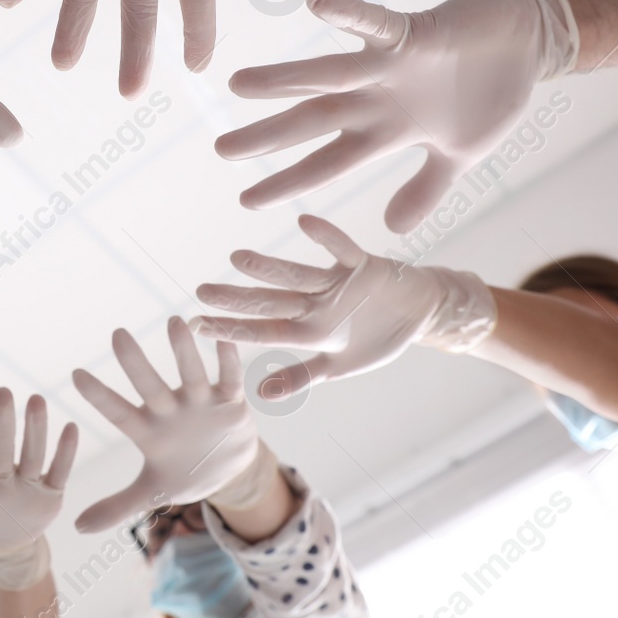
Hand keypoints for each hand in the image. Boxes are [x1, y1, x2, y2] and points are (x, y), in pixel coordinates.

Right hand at [0, 389, 77, 557]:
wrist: (9, 555)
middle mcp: (4, 493)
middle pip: (4, 454)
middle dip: (3, 425)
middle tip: (2, 392)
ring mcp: (31, 494)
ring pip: (35, 458)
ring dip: (37, 429)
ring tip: (35, 399)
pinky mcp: (53, 496)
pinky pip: (62, 471)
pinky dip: (67, 451)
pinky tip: (71, 425)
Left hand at [71, 317, 257, 532]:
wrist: (229, 468)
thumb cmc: (183, 473)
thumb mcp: (152, 493)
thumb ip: (116, 506)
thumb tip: (77, 528)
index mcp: (149, 431)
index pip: (119, 413)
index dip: (99, 397)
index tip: (75, 375)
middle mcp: (171, 410)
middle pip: (150, 385)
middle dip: (135, 363)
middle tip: (117, 334)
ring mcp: (201, 402)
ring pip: (190, 372)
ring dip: (184, 350)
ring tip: (175, 321)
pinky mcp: (231, 400)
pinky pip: (230, 376)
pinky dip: (228, 358)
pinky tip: (223, 335)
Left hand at [192, 215, 496, 396]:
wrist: (420, 313)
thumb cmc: (375, 339)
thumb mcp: (337, 367)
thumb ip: (300, 377)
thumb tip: (260, 395)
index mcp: (309, 331)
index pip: (263, 329)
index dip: (232, 328)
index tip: (197, 325)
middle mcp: (316, 305)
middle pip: (271, 301)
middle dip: (238, 299)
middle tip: (201, 291)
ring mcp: (337, 284)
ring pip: (297, 275)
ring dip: (270, 268)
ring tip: (237, 259)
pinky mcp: (363, 265)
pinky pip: (343, 249)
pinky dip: (327, 236)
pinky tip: (305, 223)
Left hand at [218, 0, 577, 231]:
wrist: (528, 44)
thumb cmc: (490, 95)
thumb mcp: (460, 157)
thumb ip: (424, 189)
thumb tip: (392, 229)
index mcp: (386, 131)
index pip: (327, 163)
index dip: (289, 182)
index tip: (246, 201)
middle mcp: (376, 99)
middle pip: (312, 121)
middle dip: (268, 137)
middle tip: (221, 150)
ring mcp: (390, 66)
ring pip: (328, 73)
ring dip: (285, 79)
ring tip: (238, 84)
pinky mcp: (412, 33)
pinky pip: (375, 21)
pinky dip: (349, 13)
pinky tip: (315, 4)